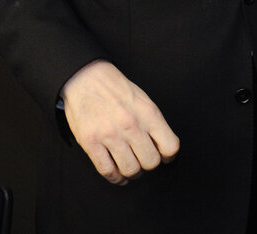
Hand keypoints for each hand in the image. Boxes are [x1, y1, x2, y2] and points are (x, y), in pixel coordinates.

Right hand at [61, 60, 179, 184]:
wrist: (87, 78)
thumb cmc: (117, 89)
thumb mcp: (144, 99)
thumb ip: (153, 122)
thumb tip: (163, 146)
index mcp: (148, 113)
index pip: (170, 146)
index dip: (168, 156)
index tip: (164, 157)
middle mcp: (131, 125)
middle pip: (150, 162)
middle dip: (149, 164)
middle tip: (144, 160)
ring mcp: (110, 135)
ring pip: (130, 169)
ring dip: (133, 173)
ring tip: (131, 167)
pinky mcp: (90, 142)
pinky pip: (107, 170)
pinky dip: (115, 177)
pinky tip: (117, 174)